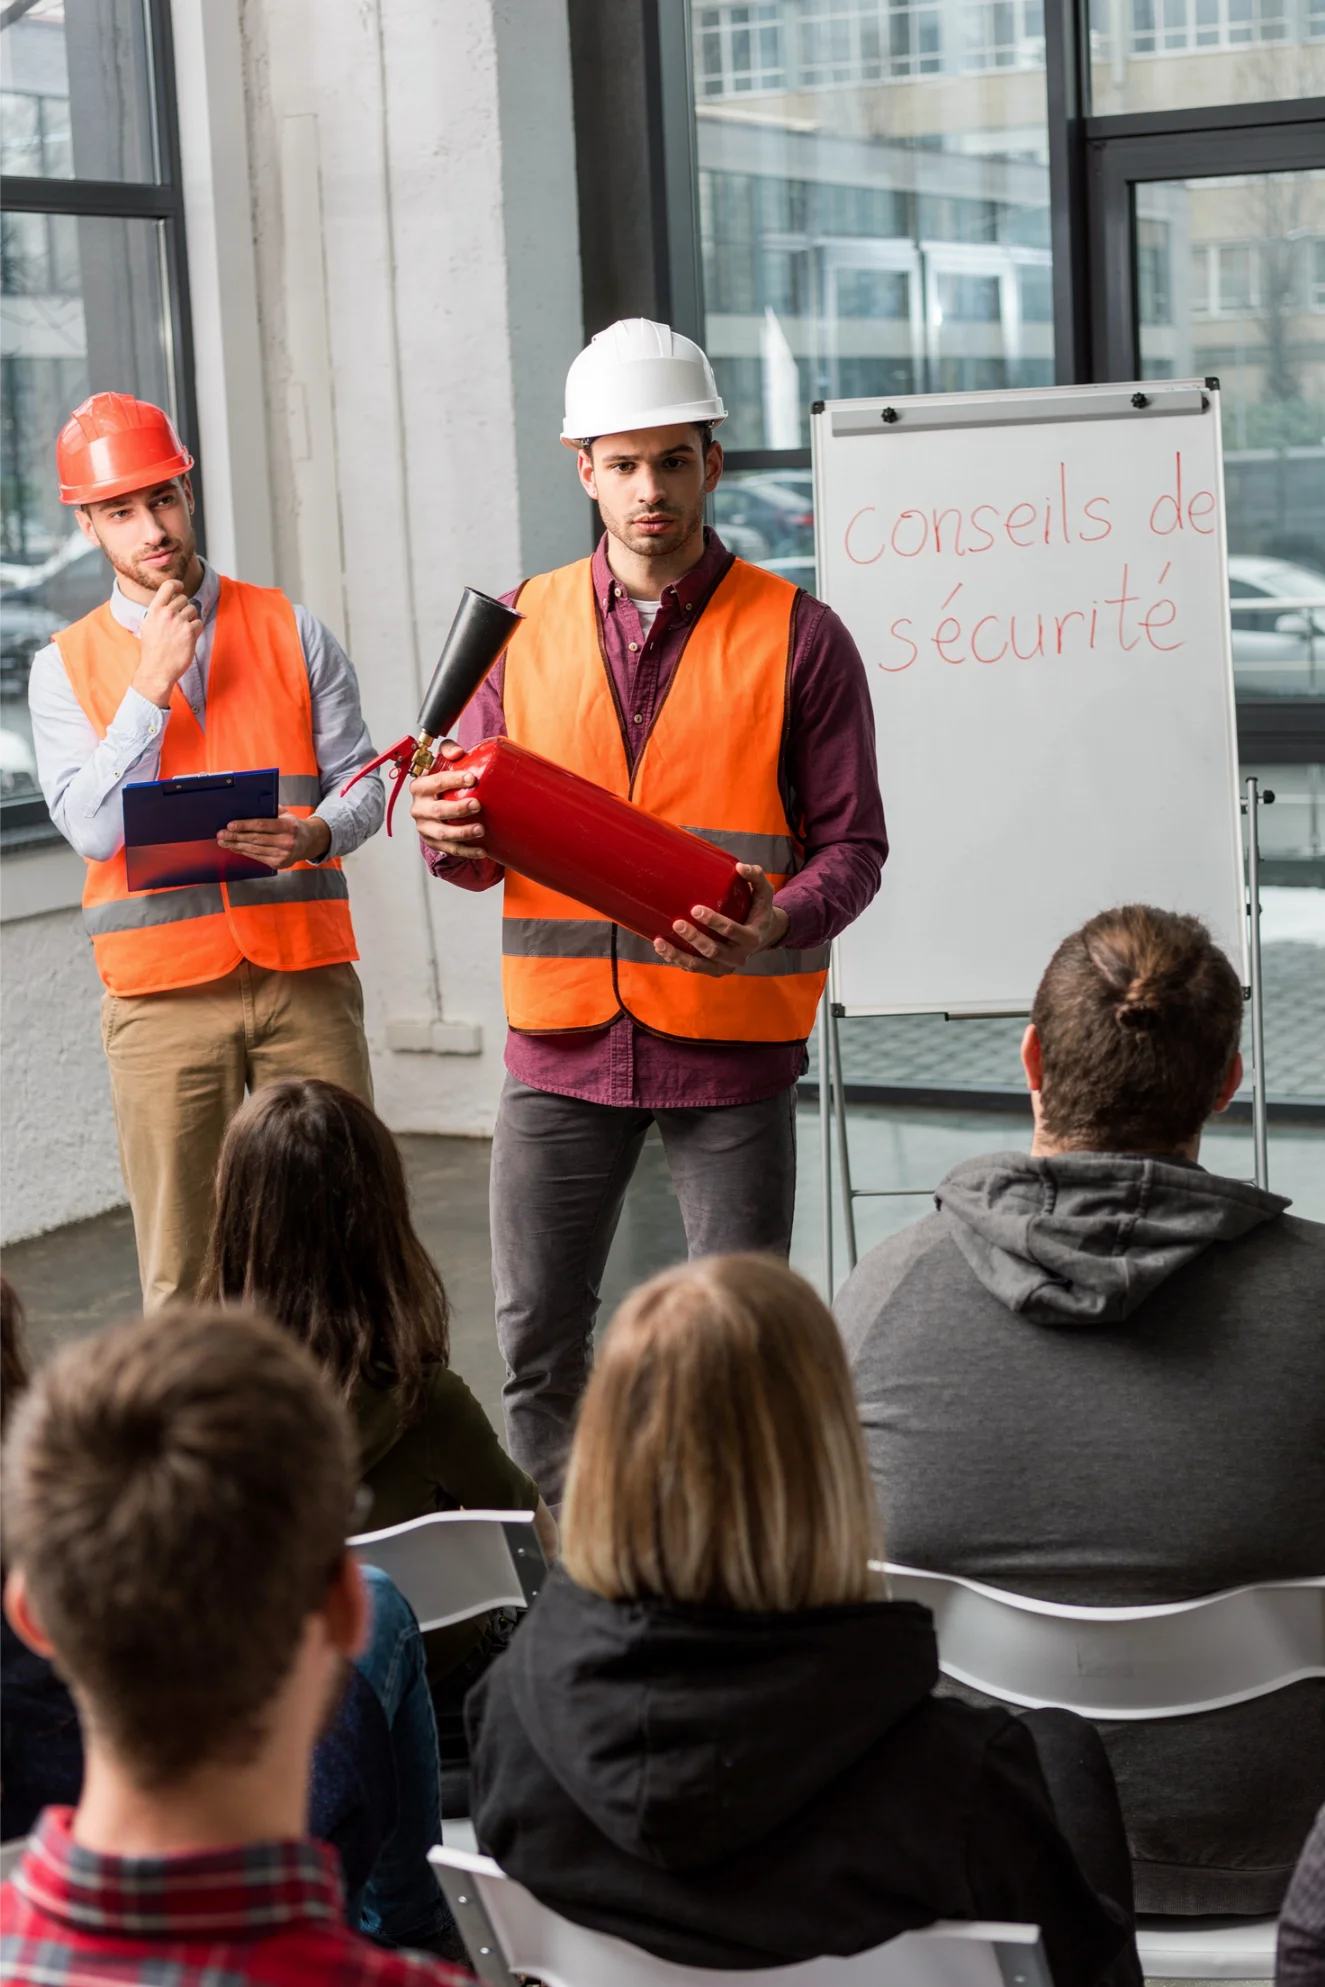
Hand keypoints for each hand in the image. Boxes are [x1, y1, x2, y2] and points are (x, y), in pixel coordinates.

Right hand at [131, 578, 201, 707]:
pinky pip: (199, 623)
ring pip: (193, 610)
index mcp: (154, 610)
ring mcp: (179, 622)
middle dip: (184, 608)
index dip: (176, 584)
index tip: (180, 587)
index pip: (168, 586)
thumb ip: (157, 612)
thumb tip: (167, 601)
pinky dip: (196, 630)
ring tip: (181, 632)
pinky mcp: (190, 632)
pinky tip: (187, 639)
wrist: (157, 670)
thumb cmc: (152, 650)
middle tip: (179, 622)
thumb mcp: (147, 625)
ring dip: (191, 619)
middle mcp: (167, 613)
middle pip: (184, 599)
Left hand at [217, 811, 330, 869]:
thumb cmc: (293, 825)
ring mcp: (283, 855)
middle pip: (255, 839)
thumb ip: (270, 810)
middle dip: (235, 837)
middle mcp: (287, 842)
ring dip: (236, 846)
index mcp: (288, 826)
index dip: (244, 825)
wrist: (309, 843)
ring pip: (254, 850)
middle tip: (221, 834)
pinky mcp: (279, 864)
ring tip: (223, 841)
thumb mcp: (286, 814)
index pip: (262, 825)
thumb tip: (247, 806)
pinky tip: (235, 848)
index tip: (230, 825)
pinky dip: (243, 852)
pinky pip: (257, 857)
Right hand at [410, 741, 486, 859]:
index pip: (434, 783)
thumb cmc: (441, 781)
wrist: (435, 802)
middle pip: (437, 810)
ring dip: (462, 833)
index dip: (453, 780)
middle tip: (477, 805)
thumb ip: (448, 750)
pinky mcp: (433, 842)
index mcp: (420, 787)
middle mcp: (419, 808)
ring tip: (481, 830)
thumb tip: (458, 753)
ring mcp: (425, 827)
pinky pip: (450, 849)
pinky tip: (481, 850)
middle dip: (458, 809)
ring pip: (442, 833)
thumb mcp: (442, 762)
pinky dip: (466, 851)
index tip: (472, 778)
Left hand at [653, 863, 788, 975]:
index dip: (714, 922)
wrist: (762, 935)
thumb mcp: (764, 893)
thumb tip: (740, 867)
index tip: (695, 909)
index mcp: (752, 938)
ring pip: (699, 965)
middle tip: (677, 923)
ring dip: (678, 954)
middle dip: (694, 938)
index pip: (732, 932)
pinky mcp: (714, 971)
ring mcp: (725, 966)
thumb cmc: (759, 910)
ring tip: (660, 941)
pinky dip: (676, 959)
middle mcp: (739, 956)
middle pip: (713, 950)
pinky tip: (661, 947)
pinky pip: (693, 968)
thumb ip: (756, 876)